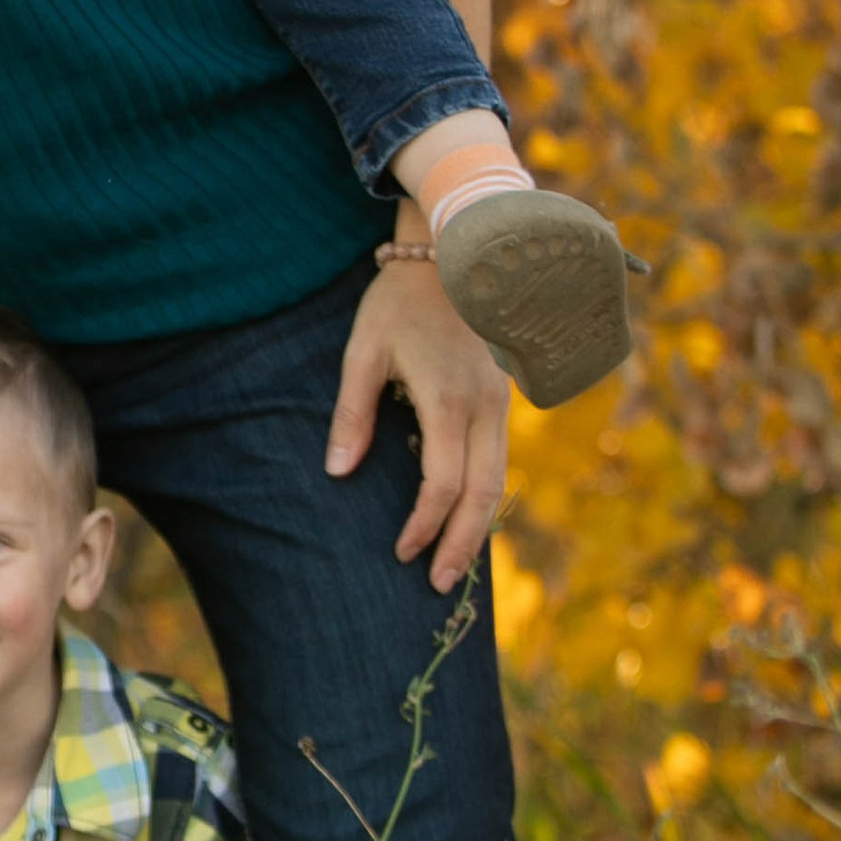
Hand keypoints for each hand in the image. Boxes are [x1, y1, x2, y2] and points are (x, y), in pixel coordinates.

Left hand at [324, 253, 510, 592]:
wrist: (455, 254)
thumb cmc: (400, 302)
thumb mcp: (363, 351)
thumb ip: (352, 413)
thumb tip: (338, 472)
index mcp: (446, 399)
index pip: (441, 482)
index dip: (422, 525)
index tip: (399, 552)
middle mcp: (483, 408)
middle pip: (482, 494)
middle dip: (462, 544)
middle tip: (439, 586)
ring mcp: (500, 404)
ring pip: (499, 480)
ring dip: (480, 528)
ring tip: (457, 567)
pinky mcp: (503, 399)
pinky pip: (500, 460)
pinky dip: (486, 497)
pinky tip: (469, 519)